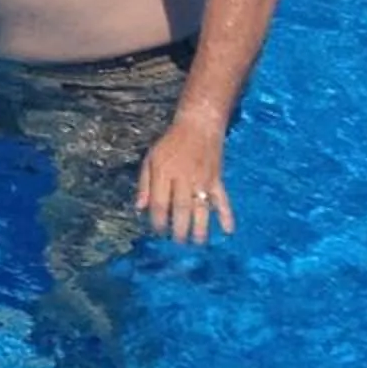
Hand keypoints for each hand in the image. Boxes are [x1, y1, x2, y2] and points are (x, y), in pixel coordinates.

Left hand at [135, 120, 234, 245]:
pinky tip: (228, 230)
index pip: (159, 202)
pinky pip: (222, 199)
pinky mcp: (217, 179)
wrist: (199, 124)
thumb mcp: (151, 158)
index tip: (158, 231)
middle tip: (178, 242)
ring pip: (201, 207)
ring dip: (200, 227)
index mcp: (163, 172)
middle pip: (180, 208)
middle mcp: (183, 177)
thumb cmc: (170, 143)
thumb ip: (144, 184)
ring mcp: (202, 179)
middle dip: (178, 228)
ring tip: (197, 242)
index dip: (157, 220)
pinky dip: (226, 215)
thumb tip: (139, 208)